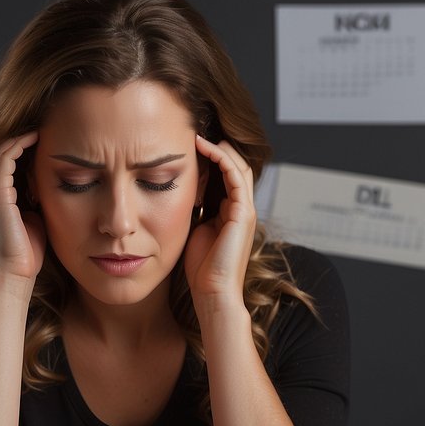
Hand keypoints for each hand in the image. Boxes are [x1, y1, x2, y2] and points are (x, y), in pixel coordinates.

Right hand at [0, 133, 45, 293]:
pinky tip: (36, 136)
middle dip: (22, 135)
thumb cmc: (26, 255)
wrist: (13, 276)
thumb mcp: (35, 220)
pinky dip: (19, 144)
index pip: (7, 160)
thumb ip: (37, 202)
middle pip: (2, 151)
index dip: (25, 145)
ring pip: (2, 150)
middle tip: (46, 122)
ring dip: (21, 135)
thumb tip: (51, 189)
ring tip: (42, 124)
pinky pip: (4, 159)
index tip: (48, 135)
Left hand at [183, 136, 255, 306]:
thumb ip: (194, 212)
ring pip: (237, 164)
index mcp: (231, 212)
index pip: (225, 175)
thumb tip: (178, 195)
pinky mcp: (243, 212)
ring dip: (218, 146)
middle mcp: (242, 208)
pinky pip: (235, 174)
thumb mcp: (194, 231)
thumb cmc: (201, 269)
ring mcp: (245, 209)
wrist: (213, 293)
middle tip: (192, 132)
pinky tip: (202, 146)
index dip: (209, 157)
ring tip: (196, 134)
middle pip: (235, 165)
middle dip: (216, 147)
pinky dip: (220, 156)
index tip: (186, 145)